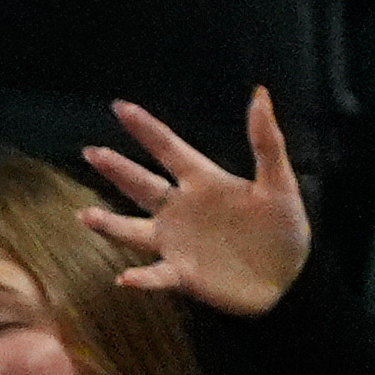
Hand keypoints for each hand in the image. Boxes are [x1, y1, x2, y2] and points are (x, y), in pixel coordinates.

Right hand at [81, 90, 309, 317]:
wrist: (288, 278)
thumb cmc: (284, 229)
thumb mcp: (280, 183)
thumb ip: (266, 141)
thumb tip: (259, 95)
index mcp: (204, 182)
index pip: (169, 150)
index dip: (146, 129)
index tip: (121, 107)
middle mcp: (181, 209)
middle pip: (141, 185)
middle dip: (116, 169)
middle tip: (91, 152)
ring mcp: (176, 243)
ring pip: (133, 230)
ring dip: (110, 224)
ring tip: (85, 215)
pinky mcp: (181, 275)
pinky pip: (155, 276)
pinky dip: (141, 278)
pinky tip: (125, 278)